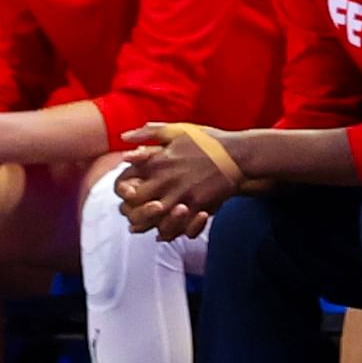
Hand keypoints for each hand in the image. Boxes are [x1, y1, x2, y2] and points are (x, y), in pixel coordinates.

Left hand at [114, 125, 239, 240]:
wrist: (238, 154)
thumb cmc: (206, 141)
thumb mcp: (175, 130)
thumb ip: (147, 133)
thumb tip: (123, 137)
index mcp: (157, 163)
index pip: (125, 184)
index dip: (123, 191)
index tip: (128, 191)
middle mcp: (166, 181)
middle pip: (136, 207)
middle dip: (132, 211)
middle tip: (135, 212)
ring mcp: (182, 196)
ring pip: (154, 222)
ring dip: (150, 225)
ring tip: (149, 224)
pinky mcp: (198, 208)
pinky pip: (179, 228)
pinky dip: (171, 232)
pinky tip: (166, 230)